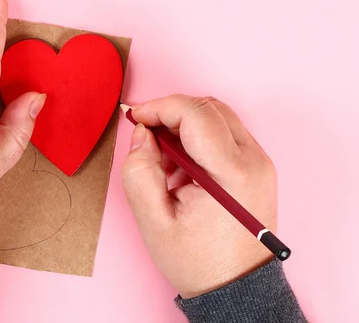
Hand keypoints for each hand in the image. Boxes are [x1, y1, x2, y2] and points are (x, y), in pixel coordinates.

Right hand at [121, 95, 275, 297]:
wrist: (236, 288)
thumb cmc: (198, 261)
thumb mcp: (154, 222)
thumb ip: (139, 172)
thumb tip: (141, 135)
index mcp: (232, 174)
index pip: (196, 114)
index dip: (160, 107)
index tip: (135, 117)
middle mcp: (254, 161)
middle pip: (209, 108)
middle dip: (171, 111)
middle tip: (144, 132)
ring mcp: (260, 163)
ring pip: (218, 116)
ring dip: (184, 124)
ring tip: (162, 158)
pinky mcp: (256, 167)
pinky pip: (225, 133)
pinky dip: (197, 136)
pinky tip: (180, 165)